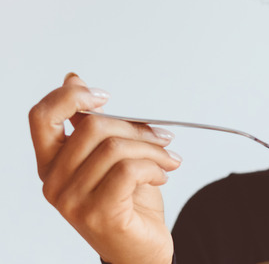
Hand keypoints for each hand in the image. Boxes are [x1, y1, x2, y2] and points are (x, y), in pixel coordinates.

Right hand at [29, 73, 180, 263]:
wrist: (141, 250)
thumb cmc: (128, 201)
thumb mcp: (110, 156)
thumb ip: (91, 124)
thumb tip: (73, 79)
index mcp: (52, 163)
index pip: (41, 117)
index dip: (70, 97)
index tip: (105, 96)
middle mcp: (55, 182)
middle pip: (92, 127)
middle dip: (137, 127)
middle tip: (162, 137)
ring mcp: (73, 201)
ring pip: (115, 148)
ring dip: (153, 149)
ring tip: (169, 159)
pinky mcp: (98, 215)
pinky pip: (129, 171)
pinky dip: (154, 167)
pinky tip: (163, 174)